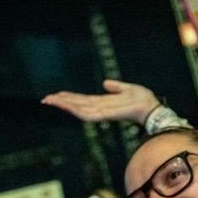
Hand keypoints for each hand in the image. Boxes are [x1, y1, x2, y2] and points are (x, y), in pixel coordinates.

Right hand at [42, 79, 159, 124]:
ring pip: (79, 109)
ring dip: (64, 105)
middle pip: (77, 105)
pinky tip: (66, 105)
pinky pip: (88, 113)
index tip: (56, 94)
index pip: (83, 100)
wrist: (153, 107)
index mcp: (104, 102)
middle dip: (61, 102)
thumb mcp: (127, 89)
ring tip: (51, 100)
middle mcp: (101, 108)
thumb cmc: (143, 100)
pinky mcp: (106, 114)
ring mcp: (103, 112)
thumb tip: (105, 83)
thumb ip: (116, 87)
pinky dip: (76, 109)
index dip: (70, 98)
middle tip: (45, 99)